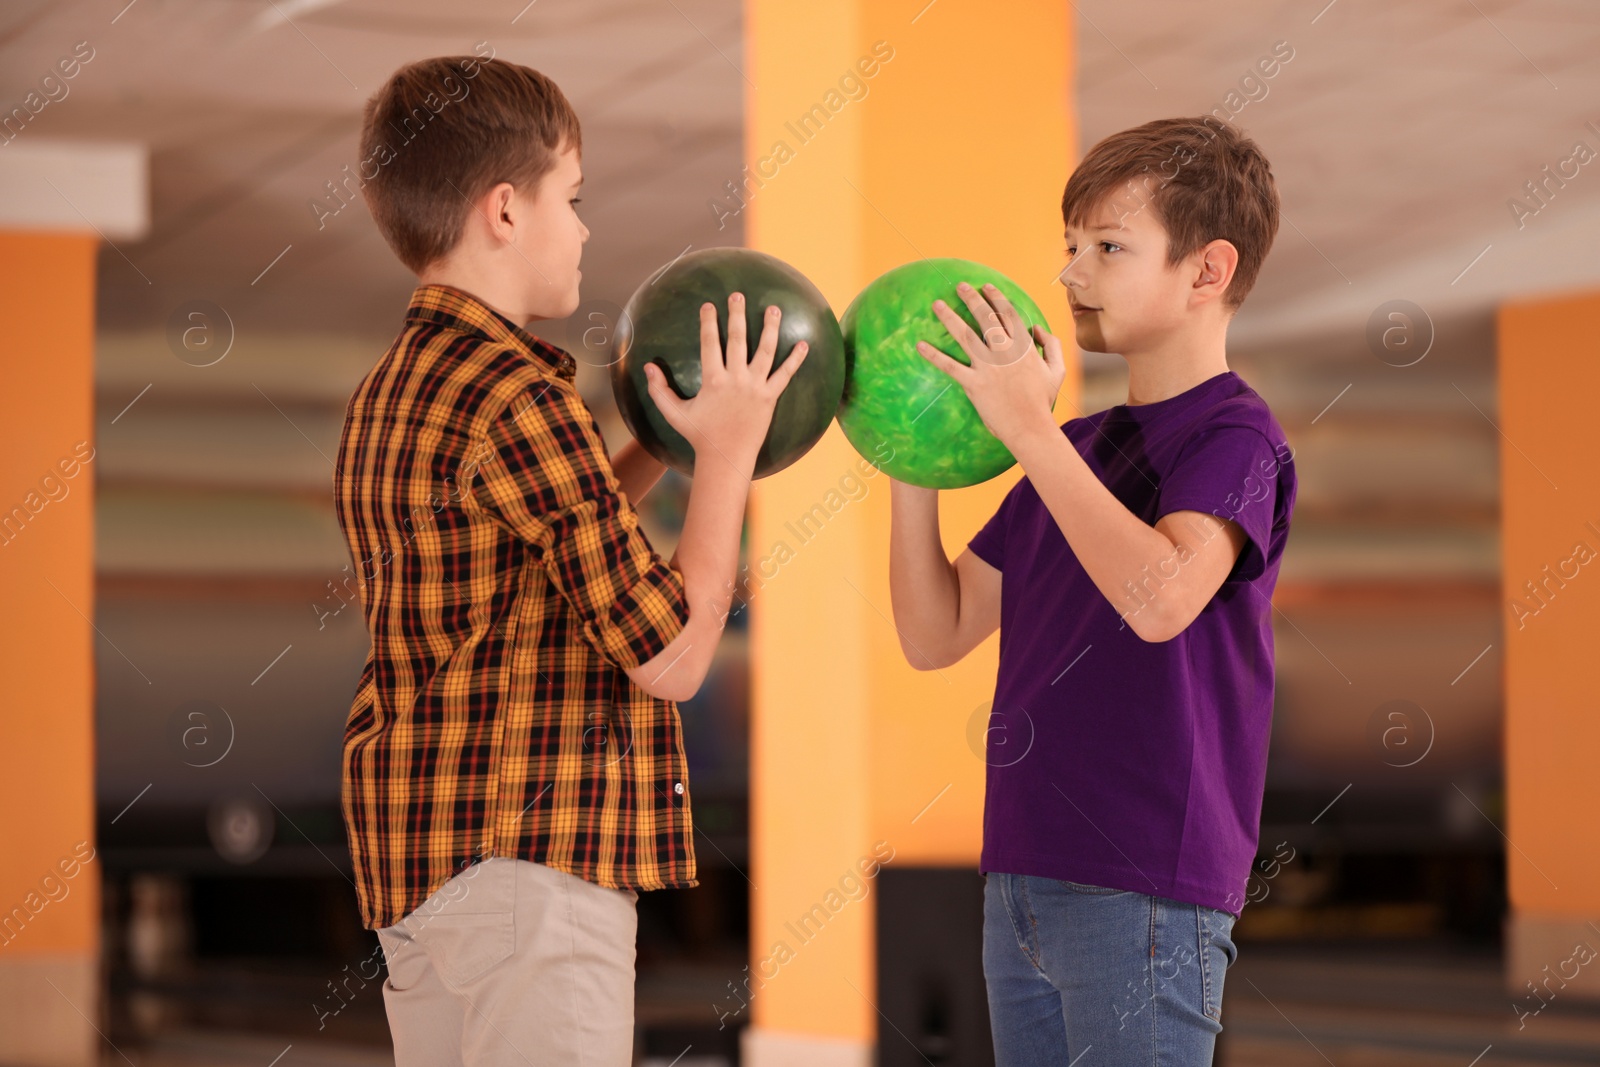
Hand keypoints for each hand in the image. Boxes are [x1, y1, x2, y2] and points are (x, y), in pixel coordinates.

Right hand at [642, 292, 808, 473]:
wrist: (726, 457)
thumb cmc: (700, 435)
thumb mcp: (674, 413)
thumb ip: (659, 390)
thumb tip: (647, 367)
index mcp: (713, 380)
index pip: (710, 343)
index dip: (709, 322)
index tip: (709, 305)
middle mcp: (736, 379)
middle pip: (737, 340)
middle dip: (737, 315)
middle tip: (739, 295)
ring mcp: (755, 388)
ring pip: (765, 352)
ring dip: (770, 328)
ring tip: (774, 309)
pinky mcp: (770, 398)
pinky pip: (785, 375)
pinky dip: (795, 360)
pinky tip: (804, 344)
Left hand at [915, 281, 1065, 448]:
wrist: (1030, 427)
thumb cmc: (1042, 400)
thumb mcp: (1056, 370)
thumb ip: (1051, 345)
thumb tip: (1038, 328)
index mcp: (1023, 346)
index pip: (1008, 314)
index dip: (996, 298)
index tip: (986, 287)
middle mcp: (1004, 351)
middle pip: (985, 317)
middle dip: (972, 298)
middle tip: (959, 286)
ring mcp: (987, 367)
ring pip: (965, 335)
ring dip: (949, 318)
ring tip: (936, 304)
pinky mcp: (973, 384)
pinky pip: (950, 366)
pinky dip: (934, 356)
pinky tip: (920, 345)